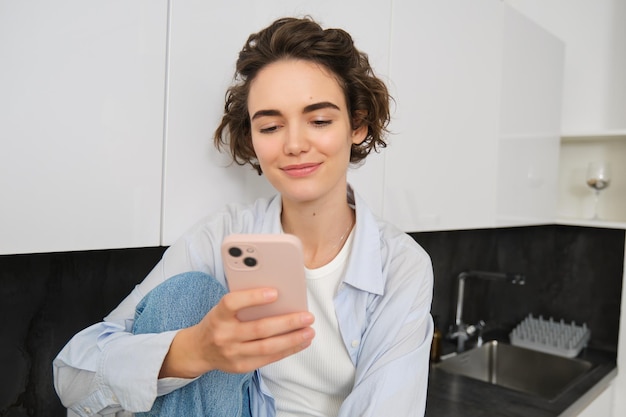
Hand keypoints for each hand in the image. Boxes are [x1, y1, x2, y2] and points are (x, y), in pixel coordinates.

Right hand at [159, 287, 314, 377]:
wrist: (198, 350)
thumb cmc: (218, 322)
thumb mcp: (223, 309)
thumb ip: (244, 303)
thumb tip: (279, 297)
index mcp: (219, 315)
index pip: (233, 303)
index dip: (253, 297)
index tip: (275, 292)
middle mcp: (224, 335)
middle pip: (259, 328)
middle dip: (287, 322)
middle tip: (307, 316)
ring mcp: (232, 353)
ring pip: (267, 347)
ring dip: (292, 339)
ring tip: (309, 331)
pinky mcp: (240, 366)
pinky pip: (268, 359)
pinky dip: (287, 350)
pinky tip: (300, 343)